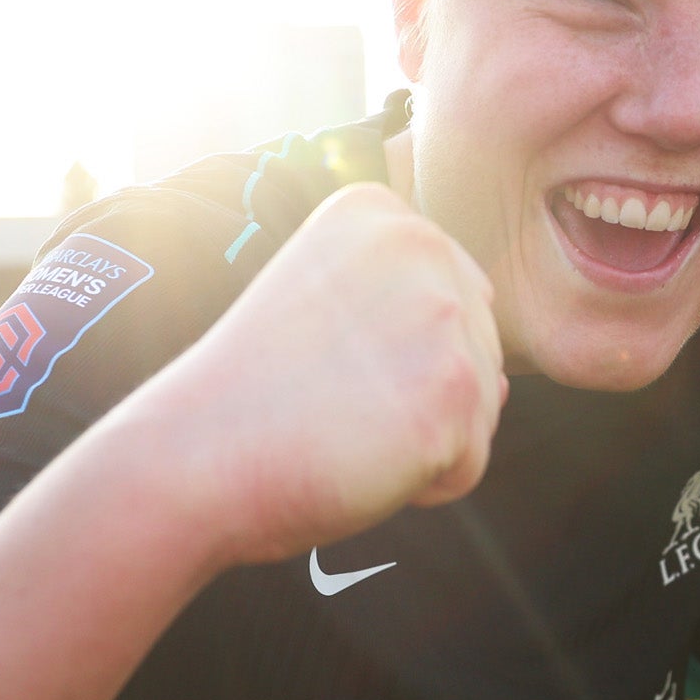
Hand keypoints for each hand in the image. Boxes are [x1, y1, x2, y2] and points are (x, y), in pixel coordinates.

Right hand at [144, 182, 506, 565]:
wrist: (193, 456)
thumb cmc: (251, 395)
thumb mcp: (325, 305)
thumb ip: (411, 311)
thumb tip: (505, 380)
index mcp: (384, 214)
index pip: (454, 301)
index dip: (390, 355)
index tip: (321, 355)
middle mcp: (421, 246)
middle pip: (478, 353)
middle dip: (416, 398)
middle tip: (330, 398)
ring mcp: (441, 318)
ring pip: (481, 409)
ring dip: (421, 441)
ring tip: (343, 426)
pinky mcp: (453, 393)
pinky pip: (472, 462)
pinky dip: (423, 484)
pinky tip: (357, 459)